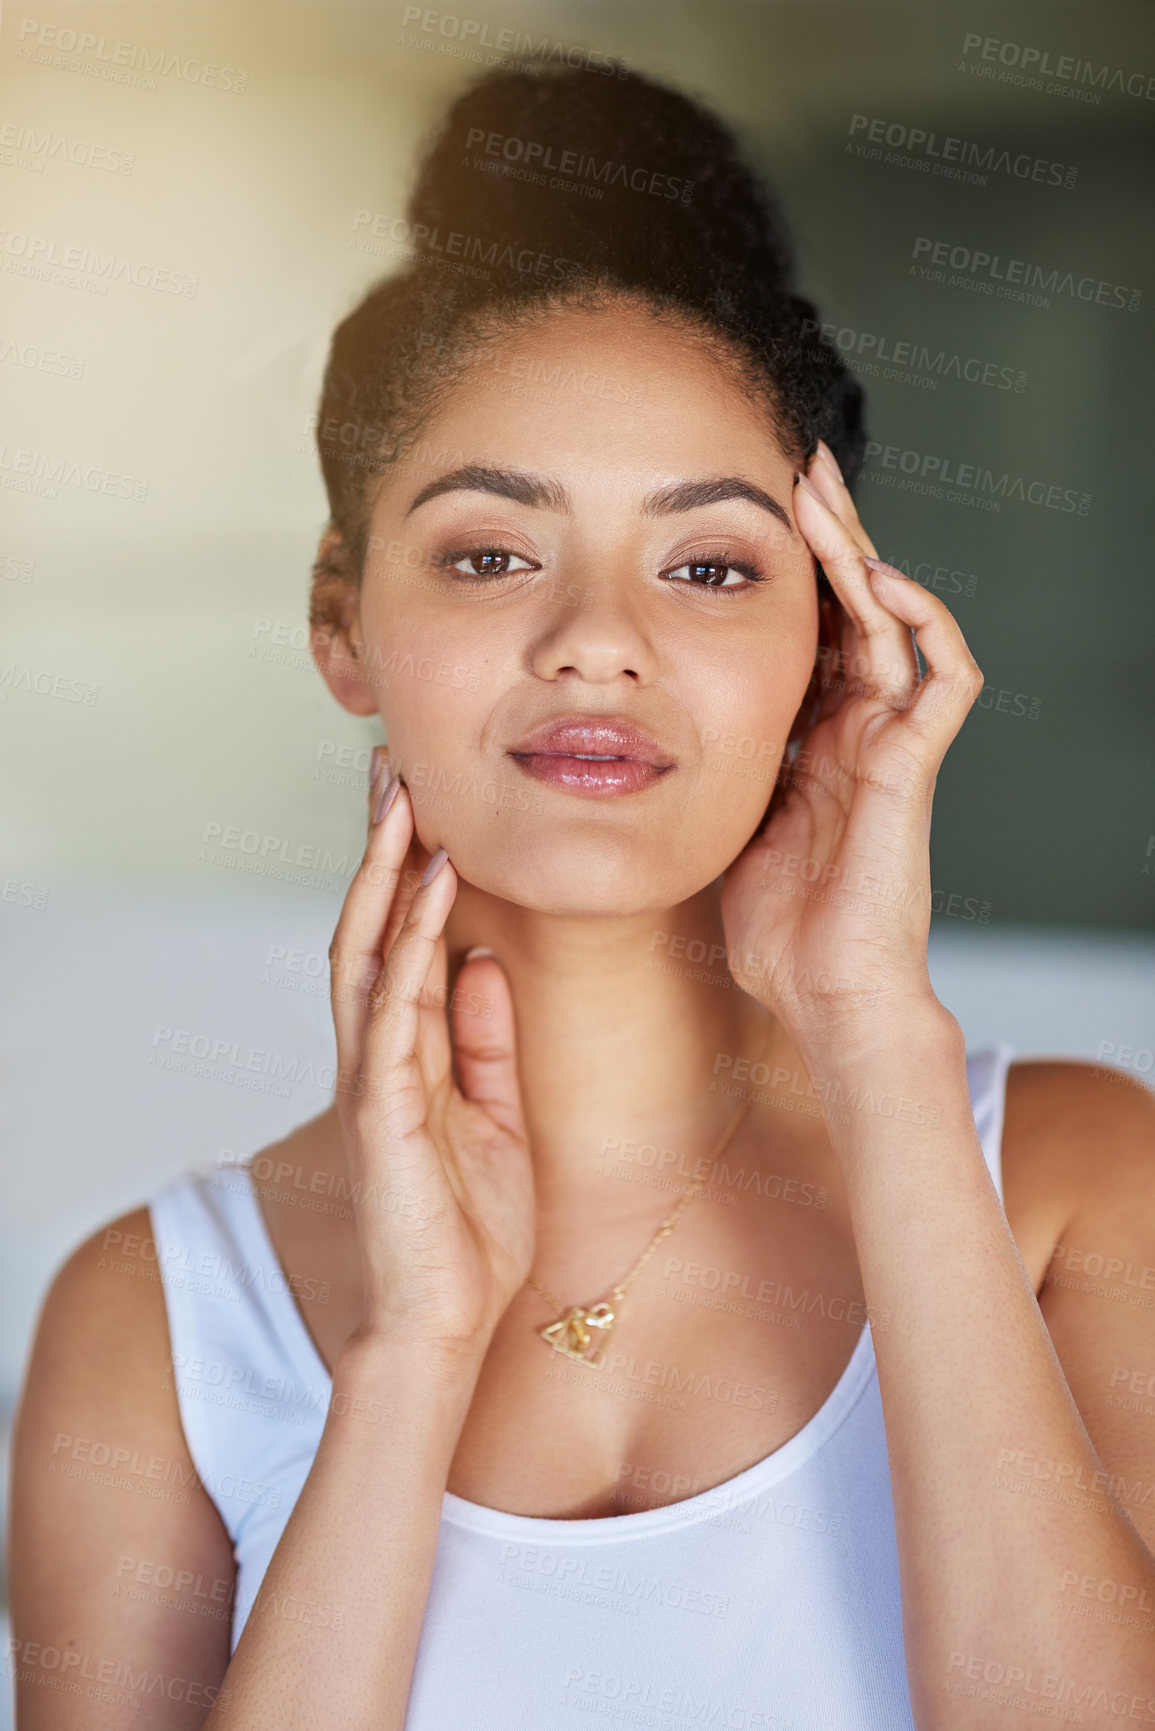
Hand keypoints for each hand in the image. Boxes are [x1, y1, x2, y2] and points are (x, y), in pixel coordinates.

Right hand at [328, 754, 535, 1351]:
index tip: (419, 801)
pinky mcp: (385, 1107)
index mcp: (405, 1054)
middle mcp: (377, 1053)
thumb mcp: (495, 1113)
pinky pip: (395, 1008)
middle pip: (367, 926)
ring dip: (384, 874)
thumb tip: (485, 961)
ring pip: (366, 951)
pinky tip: (430, 891)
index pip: (397, 941)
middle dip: (379, 848)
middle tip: (390, 768)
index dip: (405, 870)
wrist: (444, 1320)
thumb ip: (484, 1038)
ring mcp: (373, 1077)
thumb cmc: (468, 1228)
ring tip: (403, 802)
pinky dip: (410, 943)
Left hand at [720, 444, 983, 1044]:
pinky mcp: (913, 768)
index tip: (745, 512)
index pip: (808, 632)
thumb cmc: (777, 931)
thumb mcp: (729, 826)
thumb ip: (720, 770)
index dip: (786, 573)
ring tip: (822, 492)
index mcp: (814, 740)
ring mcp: (890, 746)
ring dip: (860, 554)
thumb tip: (655, 731)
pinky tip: (884, 580)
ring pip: (893, 623)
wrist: (824, 996)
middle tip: (796, 465)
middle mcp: (858, 731)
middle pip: (852, 609)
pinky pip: (944, 679)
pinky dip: (924, 624)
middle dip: (826, 537)